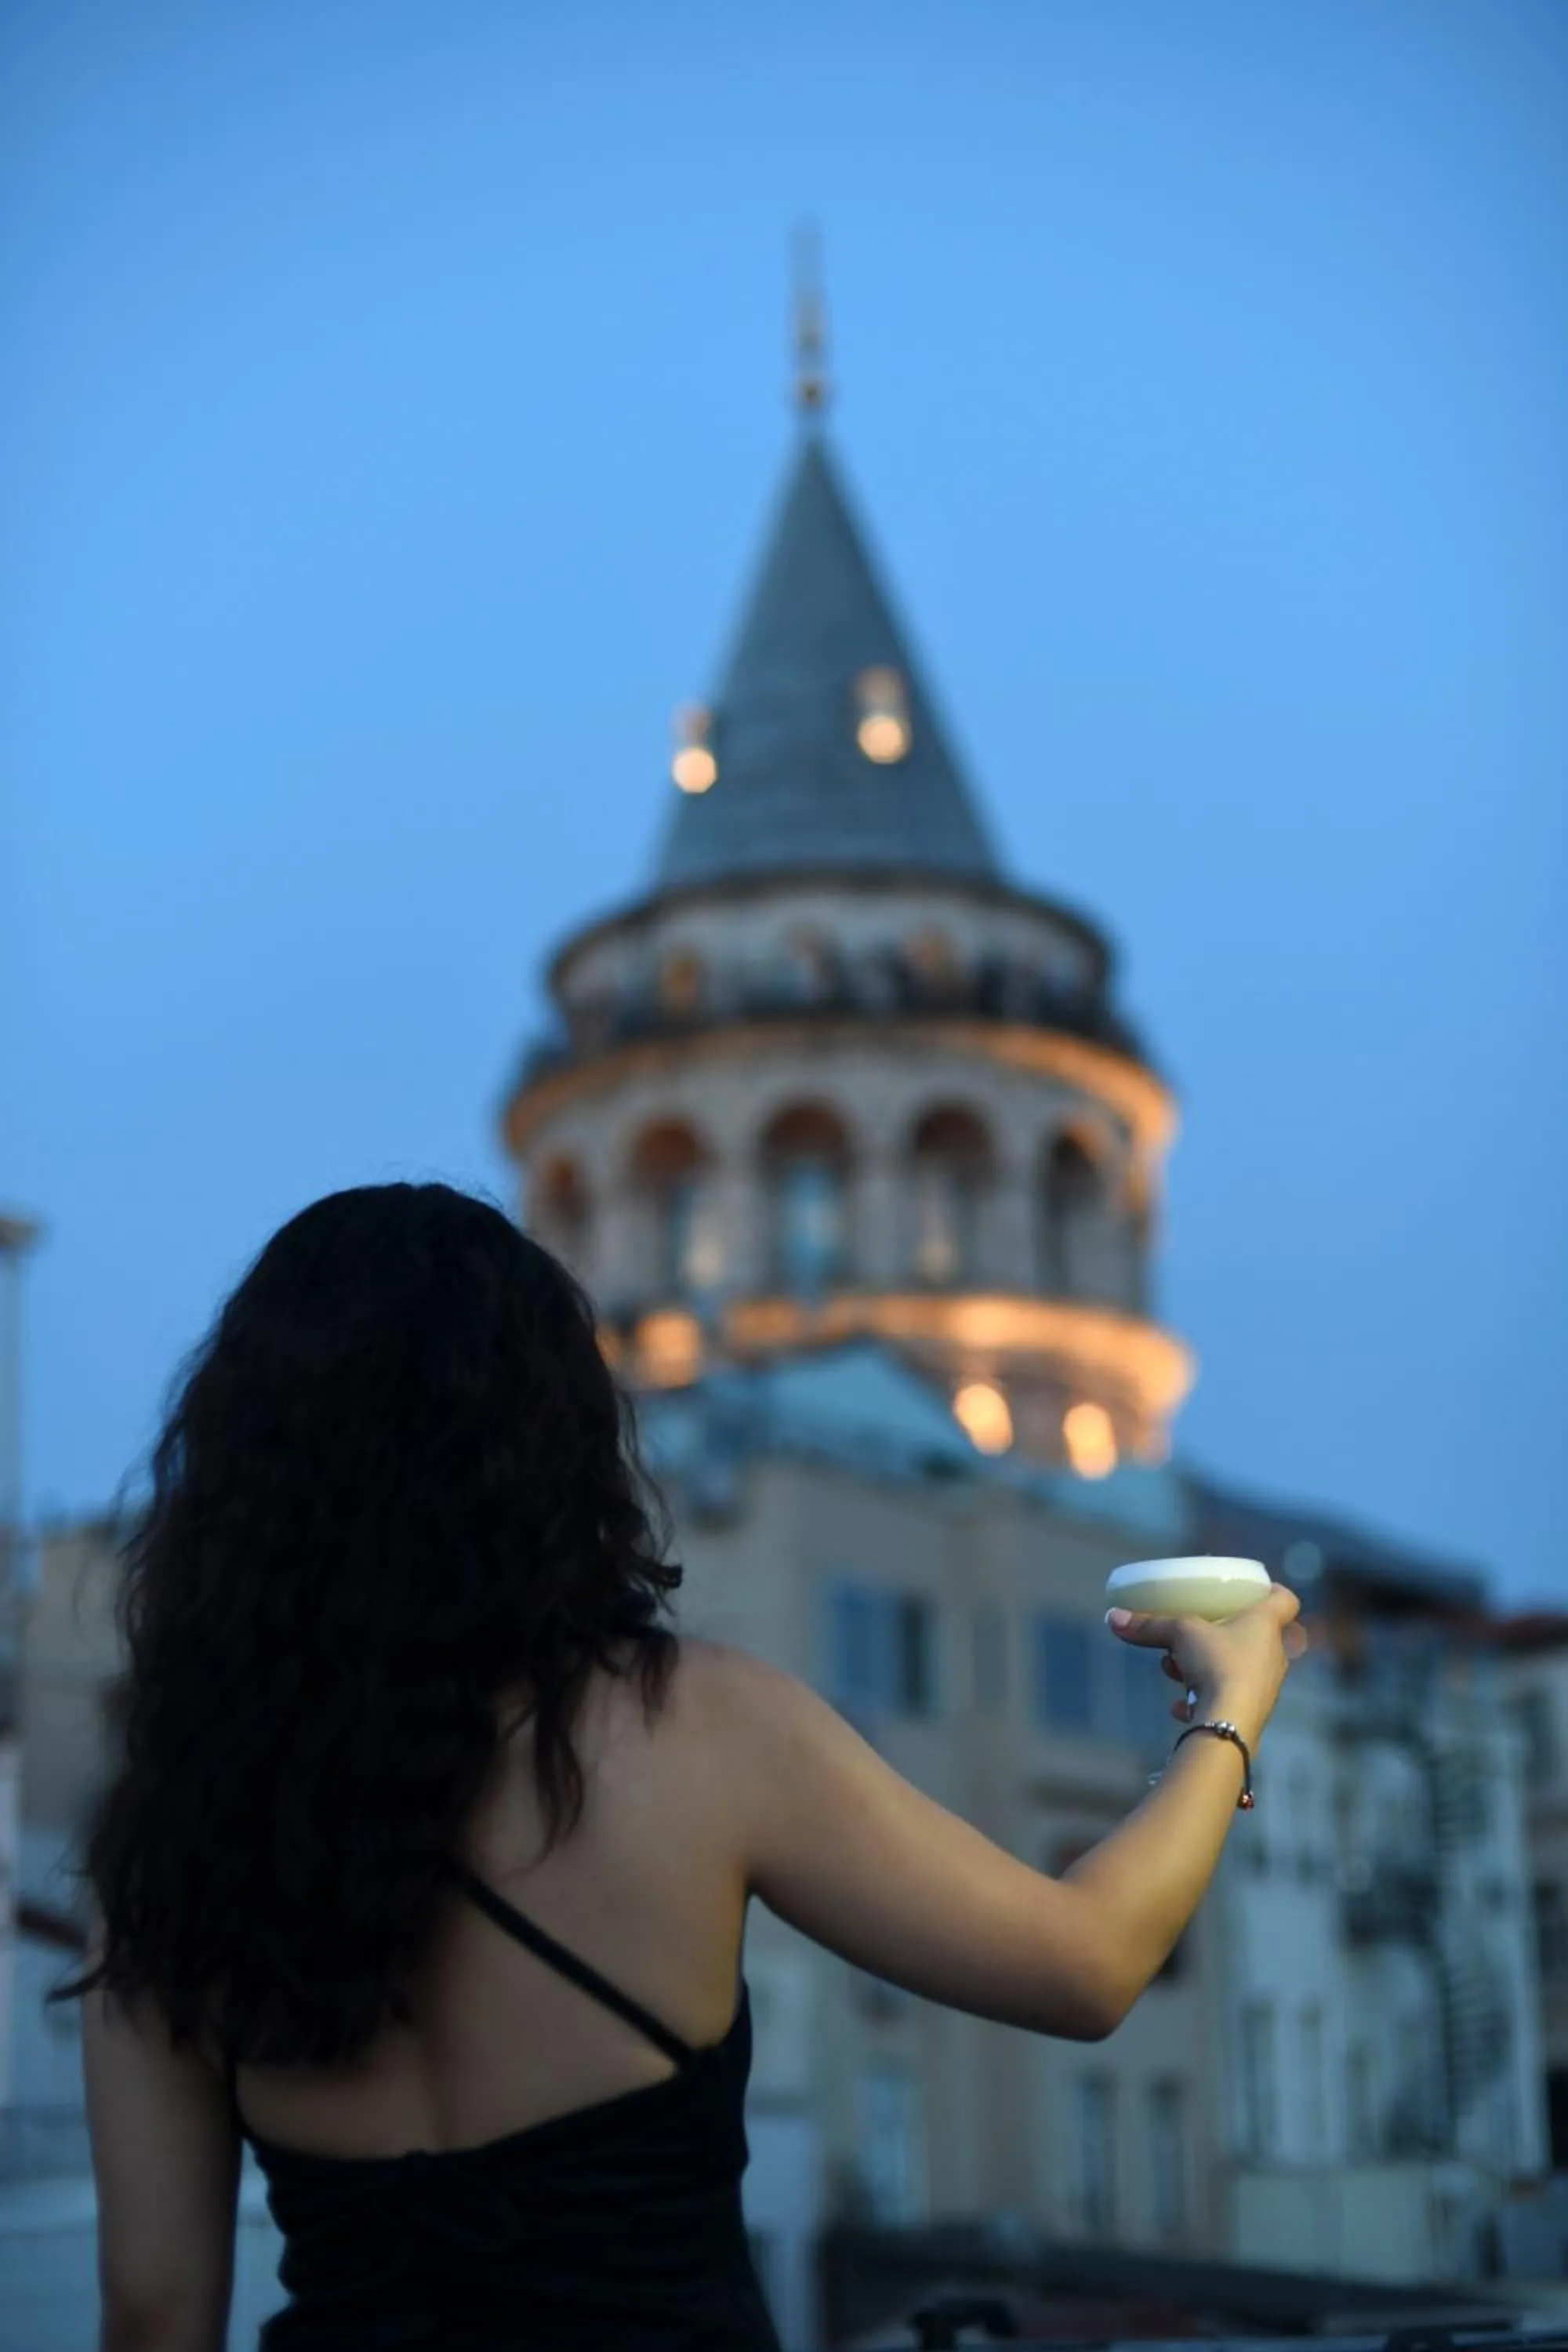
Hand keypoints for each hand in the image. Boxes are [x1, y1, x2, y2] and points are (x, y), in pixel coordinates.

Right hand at [1107, 1583, 1307, 1749]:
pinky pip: (1226, 1698)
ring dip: (1206, 1666)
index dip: (1273, 1591)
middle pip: (1254, 1635)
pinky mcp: (1252, 1714)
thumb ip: (1150, 1625)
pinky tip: (1181, 1706)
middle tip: (1195, 1633)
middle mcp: (1273, 1654)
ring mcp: (1265, 1687)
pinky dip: (1203, 1698)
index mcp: (1266, 1625)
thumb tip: (1113, 1617)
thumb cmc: (1217, 1663)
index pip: (1285, 1600)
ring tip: (1175, 1670)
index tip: (1253, 1590)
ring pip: (1236, 1667)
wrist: (1229, 1724)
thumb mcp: (1180, 1634)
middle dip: (1220, 1634)